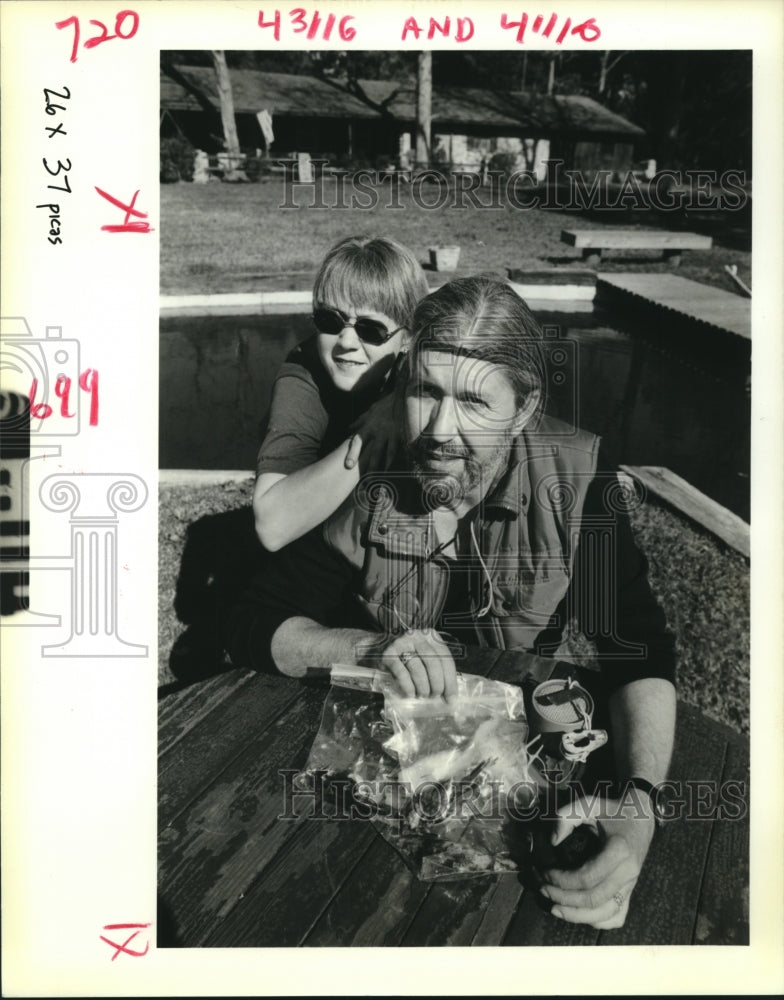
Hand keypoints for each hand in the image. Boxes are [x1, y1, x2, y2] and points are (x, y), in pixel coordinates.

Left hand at [345, 363, 405, 472]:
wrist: (404, 396)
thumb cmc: (387, 404)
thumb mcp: (371, 410)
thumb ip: (360, 421)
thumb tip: (349, 428)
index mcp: (369, 426)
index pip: (357, 440)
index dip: (352, 452)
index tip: (348, 464)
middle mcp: (377, 431)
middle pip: (368, 449)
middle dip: (362, 462)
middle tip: (357, 475)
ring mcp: (388, 434)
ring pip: (381, 453)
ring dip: (377, 466)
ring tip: (374, 479)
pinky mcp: (399, 435)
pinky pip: (395, 450)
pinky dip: (391, 460)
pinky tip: (389, 470)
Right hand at [372, 629, 457, 700]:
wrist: (379, 646)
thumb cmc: (408, 656)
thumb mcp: (424, 657)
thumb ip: (437, 670)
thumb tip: (449, 695)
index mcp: (431, 636)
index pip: (445, 658)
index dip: (450, 680)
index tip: (451, 698)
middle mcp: (417, 636)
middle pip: (433, 663)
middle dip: (437, 684)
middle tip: (435, 696)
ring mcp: (401, 643)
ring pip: (418, 668)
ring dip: (423, 687)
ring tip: (423, 695)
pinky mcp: (388, 654)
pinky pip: (401, 673)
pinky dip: (408, 686)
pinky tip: (410, 694)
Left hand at [539, 794, 655, 928]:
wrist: (643, 816)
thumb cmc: (614, 809)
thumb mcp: (590, 803)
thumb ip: (568, 816)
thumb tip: (553, 841)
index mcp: (619, 851)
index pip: (586, 878)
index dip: (561, 879)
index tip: (545, 872)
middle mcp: (628, 873)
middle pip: (593, 899)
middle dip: (564, 898)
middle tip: (543, 889)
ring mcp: (631, 885)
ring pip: (605, 913)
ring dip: (577, 915)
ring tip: (555, 908)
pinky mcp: (630, 891)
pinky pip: (617, 916)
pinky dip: (598, 921)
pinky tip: (580, 914)